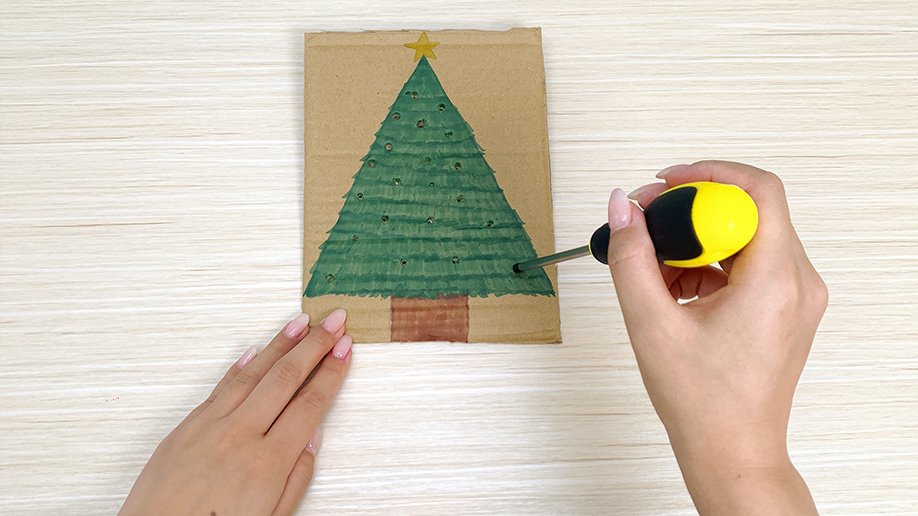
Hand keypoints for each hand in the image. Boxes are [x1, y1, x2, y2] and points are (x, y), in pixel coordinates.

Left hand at [119, 310, 352, 515]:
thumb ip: (295, 477)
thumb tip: (311, 439)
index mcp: (268, 461)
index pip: (310, 402)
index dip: (331, 372)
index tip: (345, 351)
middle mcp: (240, 435)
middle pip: (286, 376)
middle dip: (315, 344)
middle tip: (333, 322)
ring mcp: (210, 427)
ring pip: (253, 372)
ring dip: (280, 343)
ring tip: (300, 322)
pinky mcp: (185, 428)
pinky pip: (220, 387)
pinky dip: (241, 366)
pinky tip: (255, 352)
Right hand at [606, 161, 825, 514]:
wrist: (731, 451)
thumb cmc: (702, 402)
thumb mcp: (650, 323)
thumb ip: (631, 257)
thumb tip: (623, 207)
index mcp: (776, 281)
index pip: (757, 191)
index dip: (707, 175)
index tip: (666, 184)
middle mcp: (799, 282)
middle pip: (749, 211)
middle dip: (692, 212)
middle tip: (649, 223)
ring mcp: (796, 296)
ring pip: (745, 237)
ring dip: (696, 242)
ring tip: (655, 272)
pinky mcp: (785, 307)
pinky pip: (748, 263)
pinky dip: (708, 266)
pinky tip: (673, 290)